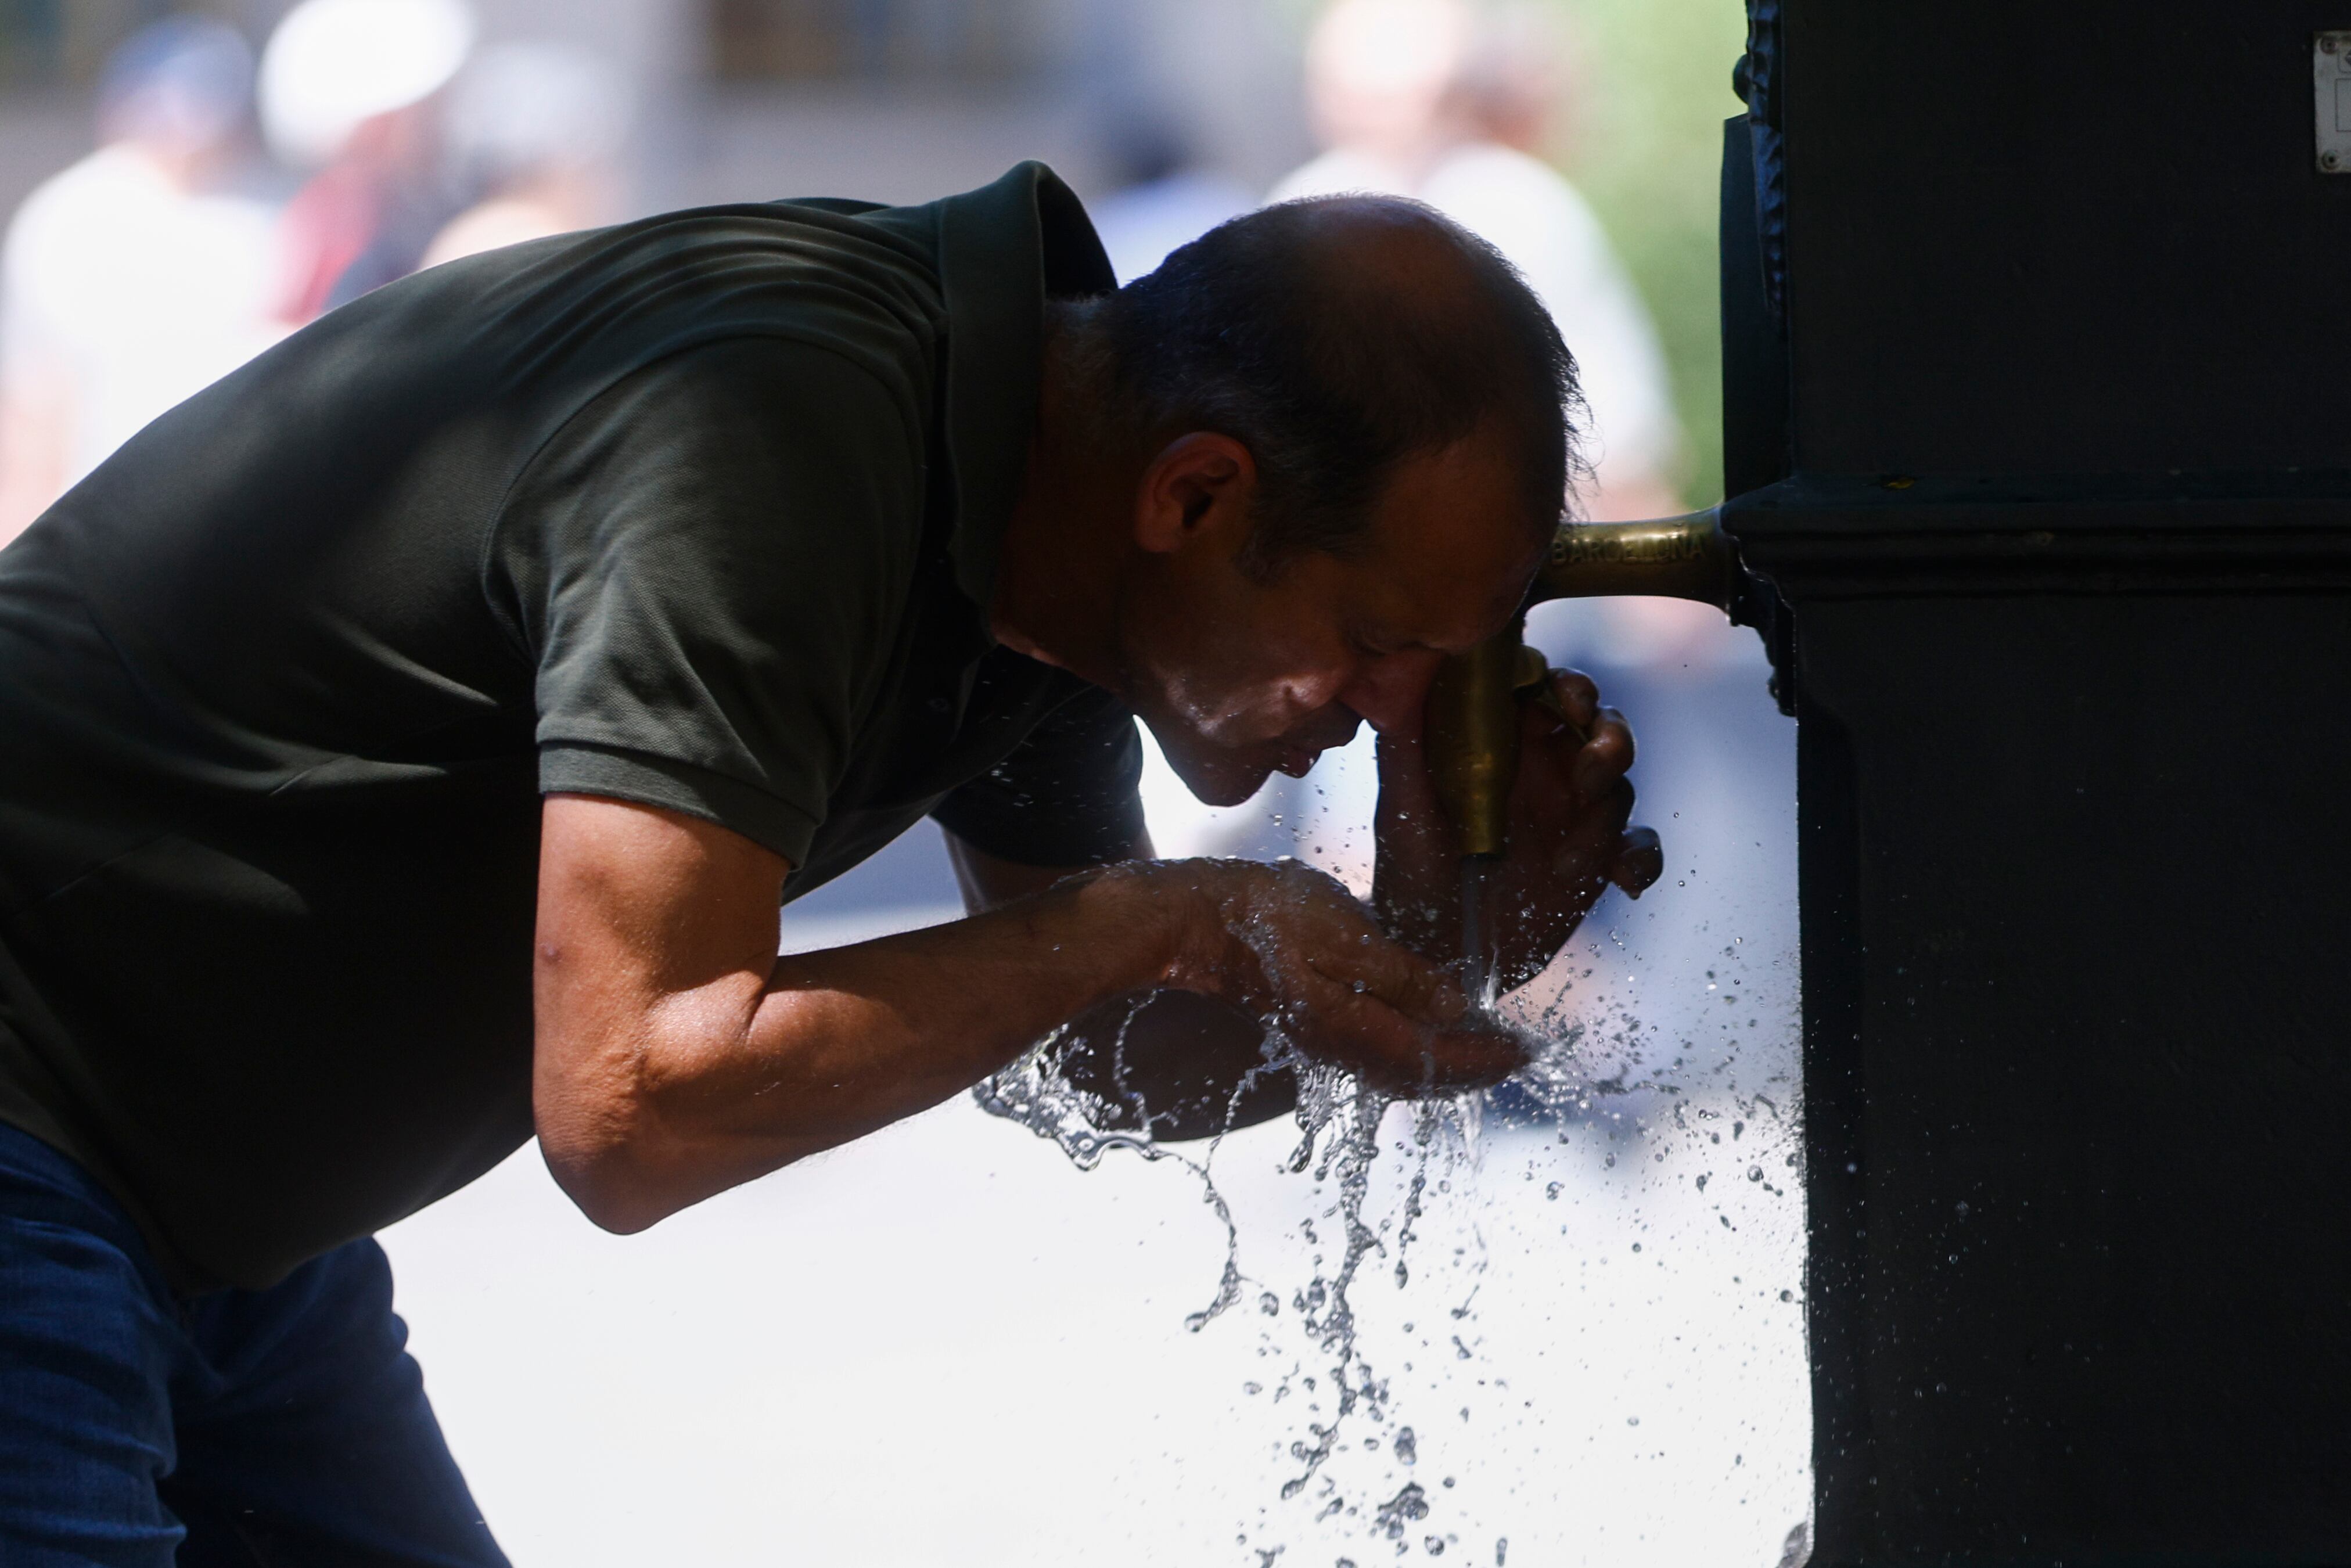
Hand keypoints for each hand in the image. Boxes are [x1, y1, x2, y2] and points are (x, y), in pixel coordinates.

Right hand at [1134, 858, 1525, 1093]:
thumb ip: (1402, 976)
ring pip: (1398, 1067)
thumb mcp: (1344, 935)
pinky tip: (1422, 1028)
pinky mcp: (1310, 1021)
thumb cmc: (1267, 917)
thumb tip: (1455, 1009)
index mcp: (1354, 1029)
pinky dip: (1412, 1050)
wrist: (1195, 921)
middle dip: (1473, 1068)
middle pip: (1421, 1076)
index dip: (1487, 1058)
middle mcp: (1341, 1046)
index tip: (1529, 1050)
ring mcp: (1322, 1037)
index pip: (1437, 1059)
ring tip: (1483, 1046)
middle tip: (1518, 1054)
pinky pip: (1376, 1052)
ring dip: (1445, 1062)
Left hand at [1372, 666, 1662, 990]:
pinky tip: (1624, 881)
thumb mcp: (1402, 810)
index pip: (1545, 690)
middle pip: (1598, 726)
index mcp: (1501, 744)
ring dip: (1605, 820)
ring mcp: (1572, 813)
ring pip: (1620, 785)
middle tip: (1589, 775)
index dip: (1567, 686)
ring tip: (1568, 865)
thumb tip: (1405, 678)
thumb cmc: (1409, 873)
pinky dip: (1641, 858)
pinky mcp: (1596, 859)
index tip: (1570, 703)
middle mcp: (1542, 769)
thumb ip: (1404, 746)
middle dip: (1609, 740)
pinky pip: (1639, 844)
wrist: (1434, 952)